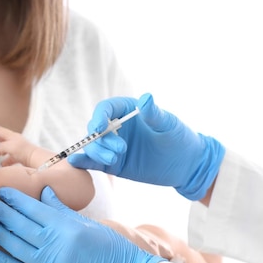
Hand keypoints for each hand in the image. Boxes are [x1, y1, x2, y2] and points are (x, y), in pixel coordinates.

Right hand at [0, 126, 35, 166]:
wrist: (35, 158)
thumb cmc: (22, 151)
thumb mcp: (7, 146)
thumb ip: (0, 147)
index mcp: (10, 135)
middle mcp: (14, 140)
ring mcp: (17, 148)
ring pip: (4, 148)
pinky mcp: (20, 156)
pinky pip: (10, 157)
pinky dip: (5, 160)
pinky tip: (2, 165)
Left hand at [0, 186, 164, 262]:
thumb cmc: (111, 248)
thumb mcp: (88, 223)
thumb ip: (62, 209)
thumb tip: (45, 191)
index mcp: (66, 225)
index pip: (33, 208)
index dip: (15, 199)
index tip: (2, 191)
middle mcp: (56, 243)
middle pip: (20, 225)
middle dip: (1, 212)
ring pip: (16, 245)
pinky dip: (4, 261)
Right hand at [68, 93, 224, 199]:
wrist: (186, 164)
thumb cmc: (179, 138)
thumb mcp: (169, 125)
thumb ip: (154, 114)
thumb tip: (145, 98)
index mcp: (128, 111)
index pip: (106, 109)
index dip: (99, 117)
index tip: (100, 128)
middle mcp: (117, 127)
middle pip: (95, 129)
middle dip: (101, 139)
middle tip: (121, 150)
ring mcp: (113, 146)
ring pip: (93, 146)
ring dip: (97, 152)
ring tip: (114, 160)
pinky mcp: (113, 164)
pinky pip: (94, 162)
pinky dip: (83, 162)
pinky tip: (75, 161)